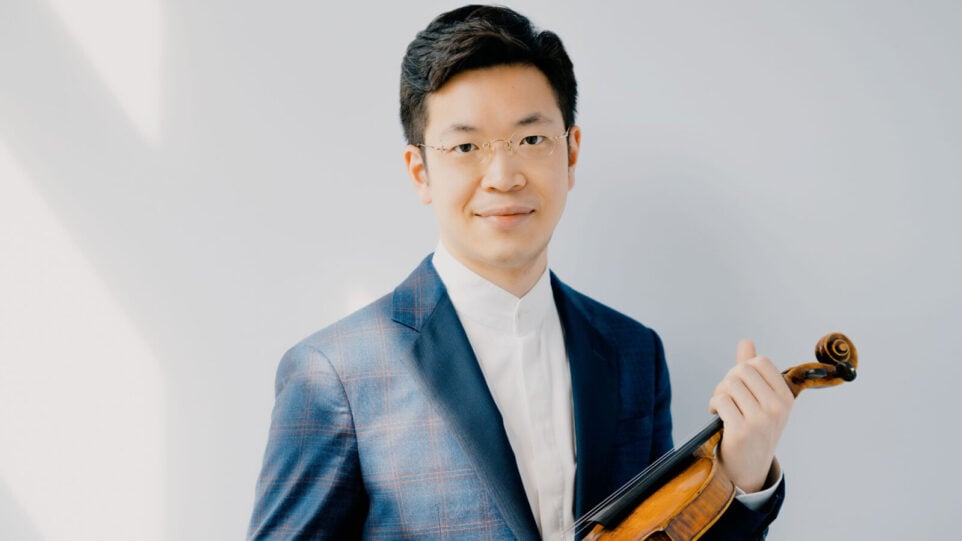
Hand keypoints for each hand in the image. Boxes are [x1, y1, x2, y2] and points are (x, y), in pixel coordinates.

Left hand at [709, 339, 793, 492]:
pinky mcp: (742, 431)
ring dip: (719, 393)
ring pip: (729, 383)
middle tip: (726, 395)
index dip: (743, 368)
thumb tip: (746, 342)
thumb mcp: (761, 401)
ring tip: (721, 406)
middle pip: (742, 370)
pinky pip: (720, 399)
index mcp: (786, 397)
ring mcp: (761, 420)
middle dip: (728, 379)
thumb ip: (753, 372)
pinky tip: (716, 415)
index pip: (760, 362)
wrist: (749, 468)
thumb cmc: (754, 430)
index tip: (740, 384)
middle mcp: (777, 408)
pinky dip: (713, 404)